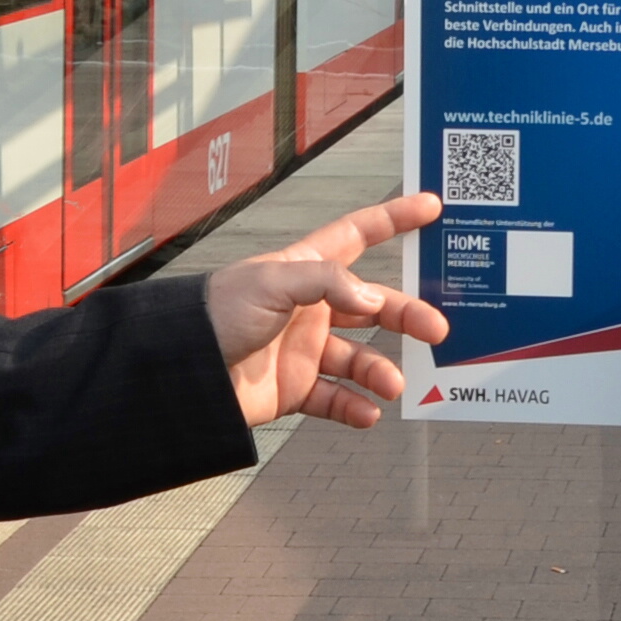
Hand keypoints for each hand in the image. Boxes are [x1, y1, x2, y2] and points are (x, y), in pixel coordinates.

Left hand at [207, 191, 450, 428]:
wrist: (184, 372)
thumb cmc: (217, 312)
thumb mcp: (272, 282)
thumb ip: (328, 283)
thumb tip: (375, 299)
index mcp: (304, 269)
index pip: (357, 235)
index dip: (394, 219)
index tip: (431, 208)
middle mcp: (309, 307)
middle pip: (373, 306)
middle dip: (407, 315)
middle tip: (436, 331)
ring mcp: (303, 349)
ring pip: (359, 357)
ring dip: (381, 370)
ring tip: (392, 386)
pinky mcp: (295, 388)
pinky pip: (336, 398)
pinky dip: (355, 407)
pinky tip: (369, 413)